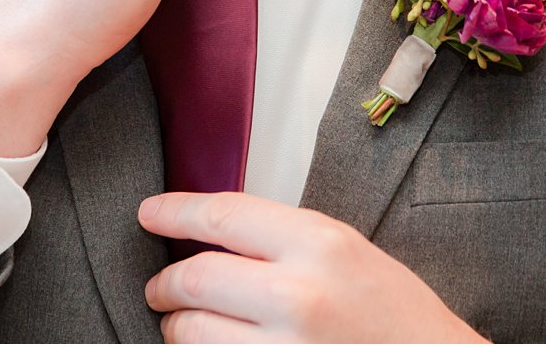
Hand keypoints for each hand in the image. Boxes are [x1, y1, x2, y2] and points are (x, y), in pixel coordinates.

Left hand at [138, 192, 487, 343]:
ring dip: (176, 328)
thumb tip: (208, 232)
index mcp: (320, 245)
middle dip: (165, 282)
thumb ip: (281, 239)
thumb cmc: (396, 318)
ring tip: (183, 324)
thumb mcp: (348, 252)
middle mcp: (299, 297)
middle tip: (159, 286)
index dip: (174, 212)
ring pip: (192, 333)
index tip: (149, 213)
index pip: (222, 215)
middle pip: (195, 277)